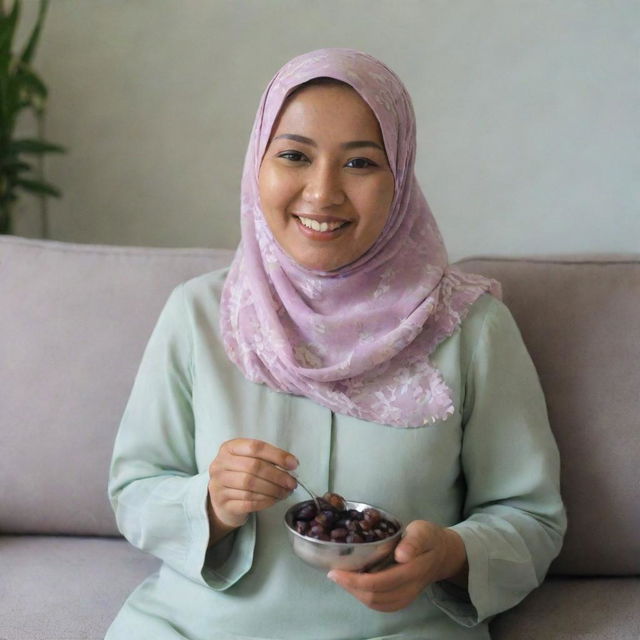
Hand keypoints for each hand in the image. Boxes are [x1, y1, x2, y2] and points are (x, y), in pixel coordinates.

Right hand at [207, 438, 297, 542]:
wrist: (221, 499)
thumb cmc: (239, 475)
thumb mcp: (247, 460)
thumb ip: (265, 458)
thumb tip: (291, 463)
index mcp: (228, 448)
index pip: (255, 447)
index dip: (277, 455)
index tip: (293, 464)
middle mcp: (220, 465)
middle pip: (253, 467)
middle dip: (277, 476)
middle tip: (292, 482)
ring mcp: (219, 485)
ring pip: (251, 486)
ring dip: (273, 490)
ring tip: (285, 492)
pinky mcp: (223, 503)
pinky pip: (248, 502)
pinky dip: (265, 501)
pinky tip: (274, 500)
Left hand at [327, 520, 467, 611]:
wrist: (443, 553)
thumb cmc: (429, 538)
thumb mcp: (423, 531)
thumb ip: (414, 541)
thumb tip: (401, 555)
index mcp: (412, 570)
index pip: (381, 582)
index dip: (356, 580)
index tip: (337, 570)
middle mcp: (409, 587)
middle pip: (376, 597)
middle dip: (351, 588)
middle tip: (334, 574)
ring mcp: (408, 596)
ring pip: (378, 604)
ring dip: (356, 594)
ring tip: (342, 580)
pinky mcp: (405, 598)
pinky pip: (384, 605)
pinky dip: (366, 598)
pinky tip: (356, 586)